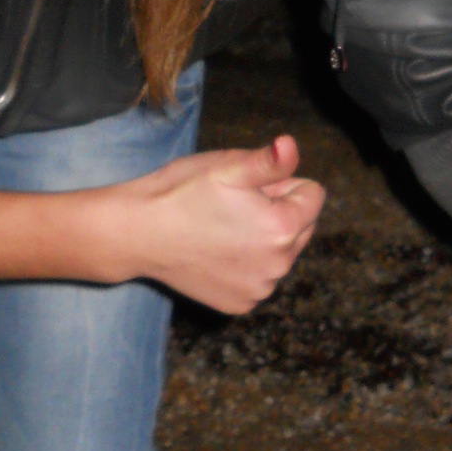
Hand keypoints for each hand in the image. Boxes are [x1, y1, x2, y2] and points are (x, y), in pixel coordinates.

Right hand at [119, 134, 325, 313]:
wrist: (138, 233)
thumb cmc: (182, 193)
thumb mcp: (227, 167)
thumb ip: (270, 160)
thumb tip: (291, 145)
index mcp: (283, 228)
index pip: (313, 194)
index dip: (281, 183)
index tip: (247, 187)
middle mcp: (279, 265)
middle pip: (301, 226)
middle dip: (277, 212)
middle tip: (233, 206)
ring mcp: (260, 289)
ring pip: (281, 253)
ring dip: (262, 239)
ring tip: (221, 228)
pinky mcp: (241, 304)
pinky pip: (259, 276)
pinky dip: (244, 265)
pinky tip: (215, 252)